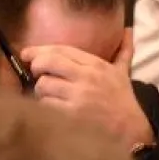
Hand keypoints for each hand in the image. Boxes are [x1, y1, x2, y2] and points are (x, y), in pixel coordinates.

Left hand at [20, 37, 152, 149]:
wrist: (131, 130)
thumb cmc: (122, 100)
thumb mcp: (123, 72)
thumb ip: (123, 50)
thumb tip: (128, 29)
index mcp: (96, 65)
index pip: (61, 49)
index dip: (39, 50)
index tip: (27, 54)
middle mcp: (87, 77)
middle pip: (47, 62)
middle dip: (36, 67)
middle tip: (36, 74)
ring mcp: (79, 96)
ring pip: (43, 85)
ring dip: (41, 91)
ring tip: (50, 95)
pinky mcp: (71, 114)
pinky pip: (45, 104)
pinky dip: (44, 106)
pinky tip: (52, 108)